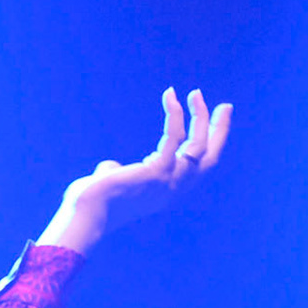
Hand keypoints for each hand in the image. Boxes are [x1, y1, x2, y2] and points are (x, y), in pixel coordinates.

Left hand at [38, 88, 232, 255]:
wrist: (82, 212)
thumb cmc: (91, 202)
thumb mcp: (113, 184)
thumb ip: (119, 173)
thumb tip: (111, 167)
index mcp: (166, 192)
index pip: (198, 168)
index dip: (209, 145)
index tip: (211, 123)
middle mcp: (173, 189)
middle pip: (209, 158)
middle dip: (219, 130)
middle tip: (225, 106)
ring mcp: (168, 182)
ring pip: (198, 146)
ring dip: (199, 117)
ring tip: (194, 94)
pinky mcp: (157, 172)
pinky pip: (174, 138)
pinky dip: (174, 115)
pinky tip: (170, 97)